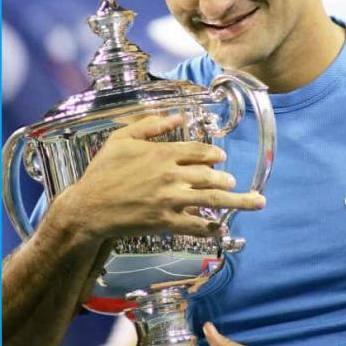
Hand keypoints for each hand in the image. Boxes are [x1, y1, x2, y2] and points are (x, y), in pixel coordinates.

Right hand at [53, 114, 264, 244]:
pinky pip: (196, 226)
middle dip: (226, 179)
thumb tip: (178, 117)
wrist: (89, 206)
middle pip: (211, 175)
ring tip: (256, 202)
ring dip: (237, 201)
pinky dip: (211, 228)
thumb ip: (150, 125)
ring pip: (212, 199)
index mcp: (162, 153)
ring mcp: (170, 199)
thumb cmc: (102, 172)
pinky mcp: (166, 221)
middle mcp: (171, 175)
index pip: (200, 151)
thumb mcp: (120, 139)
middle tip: (232, 182)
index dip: (214, 154)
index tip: (221, 158)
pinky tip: (222, 229)